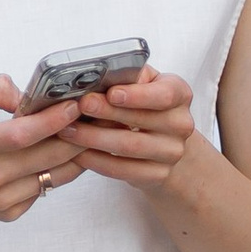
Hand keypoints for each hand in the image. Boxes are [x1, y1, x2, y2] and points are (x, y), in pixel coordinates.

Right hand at [0, 75, 89, 229]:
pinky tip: (58, 154)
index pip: (23, 134)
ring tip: (86, 132)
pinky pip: (44, 189)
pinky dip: (56, 171)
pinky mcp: (9, 212)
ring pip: (55, 175)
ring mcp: (1, 199)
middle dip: (78, 134)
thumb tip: (28, 97)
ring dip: (75, 154)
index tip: (75, 104)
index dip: (54, 119)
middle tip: (94, 115)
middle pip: (49, 156)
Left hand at [66, 66, 198, 193]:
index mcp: (179, 94)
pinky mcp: (159, 175)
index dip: (138, 95)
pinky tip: (78, 153)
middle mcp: (181, 124)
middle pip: (142, 120)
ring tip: (69, 130)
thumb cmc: (145, 104)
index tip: (111, 93)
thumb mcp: (141, 83)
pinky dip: (97, 161)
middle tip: (77, 107)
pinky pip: (124, 170)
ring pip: (130, 147)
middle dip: (105, 113)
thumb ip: (125, 77)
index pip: (164, 94)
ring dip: (94, 139)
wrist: (163, 141)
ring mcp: (172, 152)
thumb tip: (92, 76)